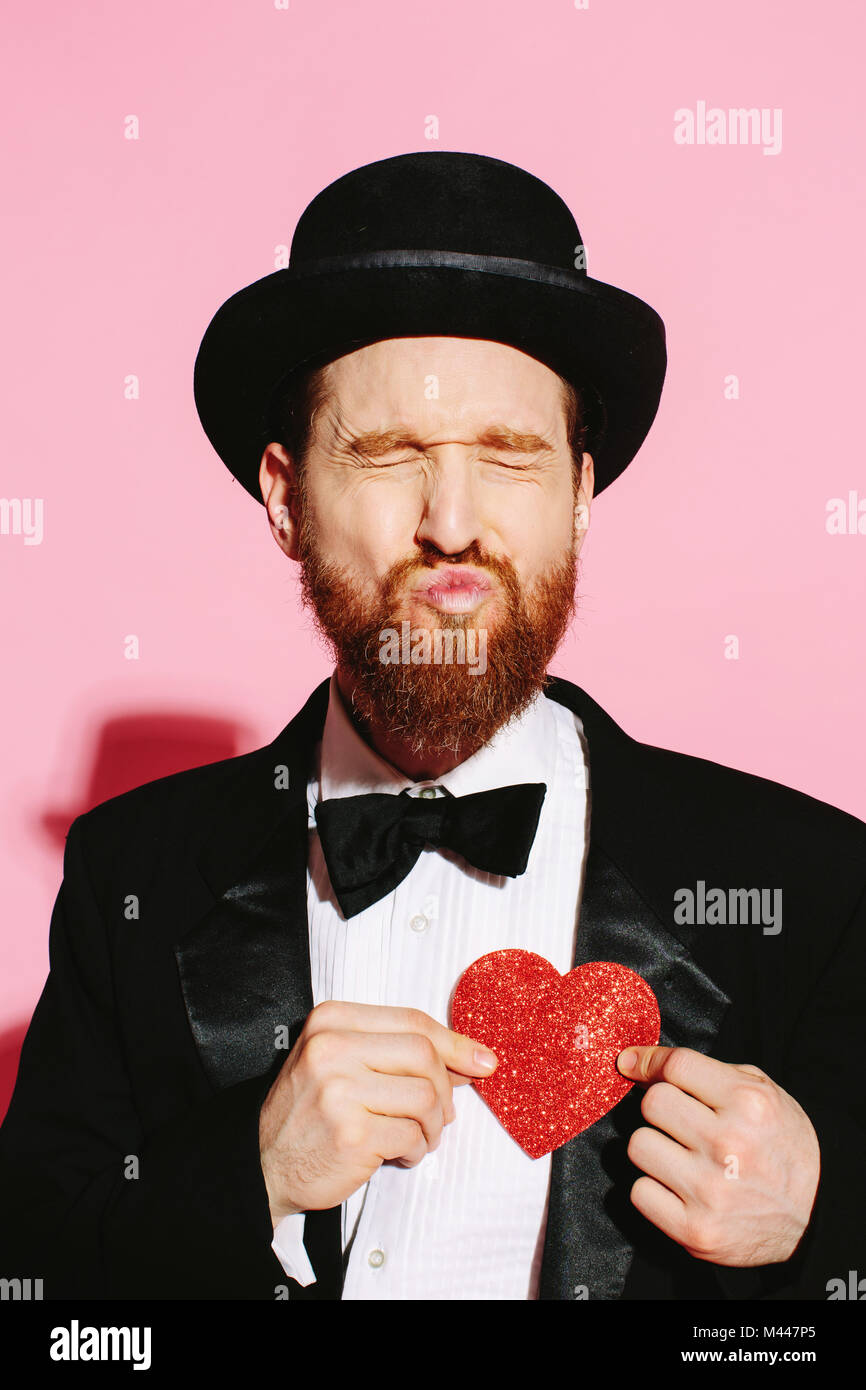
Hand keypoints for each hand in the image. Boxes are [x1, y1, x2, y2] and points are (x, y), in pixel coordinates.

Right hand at [259, 1001, 497, 1225]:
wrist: (263, 1162)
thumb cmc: (311, 1110)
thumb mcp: (343, 1061)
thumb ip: (397, 1053)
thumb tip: (471, 1058)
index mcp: (332, 1020)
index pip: (412, 1021)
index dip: (454, 1042)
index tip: (483, 1060)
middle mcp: (332, 1048)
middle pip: (424, 1056)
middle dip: (446, 1088)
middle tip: (442, 1113)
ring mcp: (340, 1090)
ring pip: (425, 1098)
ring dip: (433, 1125)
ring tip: (417, 1137)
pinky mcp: (352, 1134)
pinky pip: (413, 1136)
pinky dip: (417, 1150)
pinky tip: (401, 1153)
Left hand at [616, 1045, 820, 1266]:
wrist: (817, 1214)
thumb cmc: (780, 1145)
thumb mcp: (761, 1093)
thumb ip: (704, 1072)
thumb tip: (633, 1062)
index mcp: (748, 1103)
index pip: (676, 1066)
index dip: (647, 1061)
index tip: (631, 1064)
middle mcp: (728, 1144)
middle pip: (652, 1104)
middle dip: (660, 1107)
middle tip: (678, 1121)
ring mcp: (711, 1191)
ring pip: (639, 1145)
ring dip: (654, 1148)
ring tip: (680, 1155)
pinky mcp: (696, 1231)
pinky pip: (639, 1193)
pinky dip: (653, 1188)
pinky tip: (678, 1187)